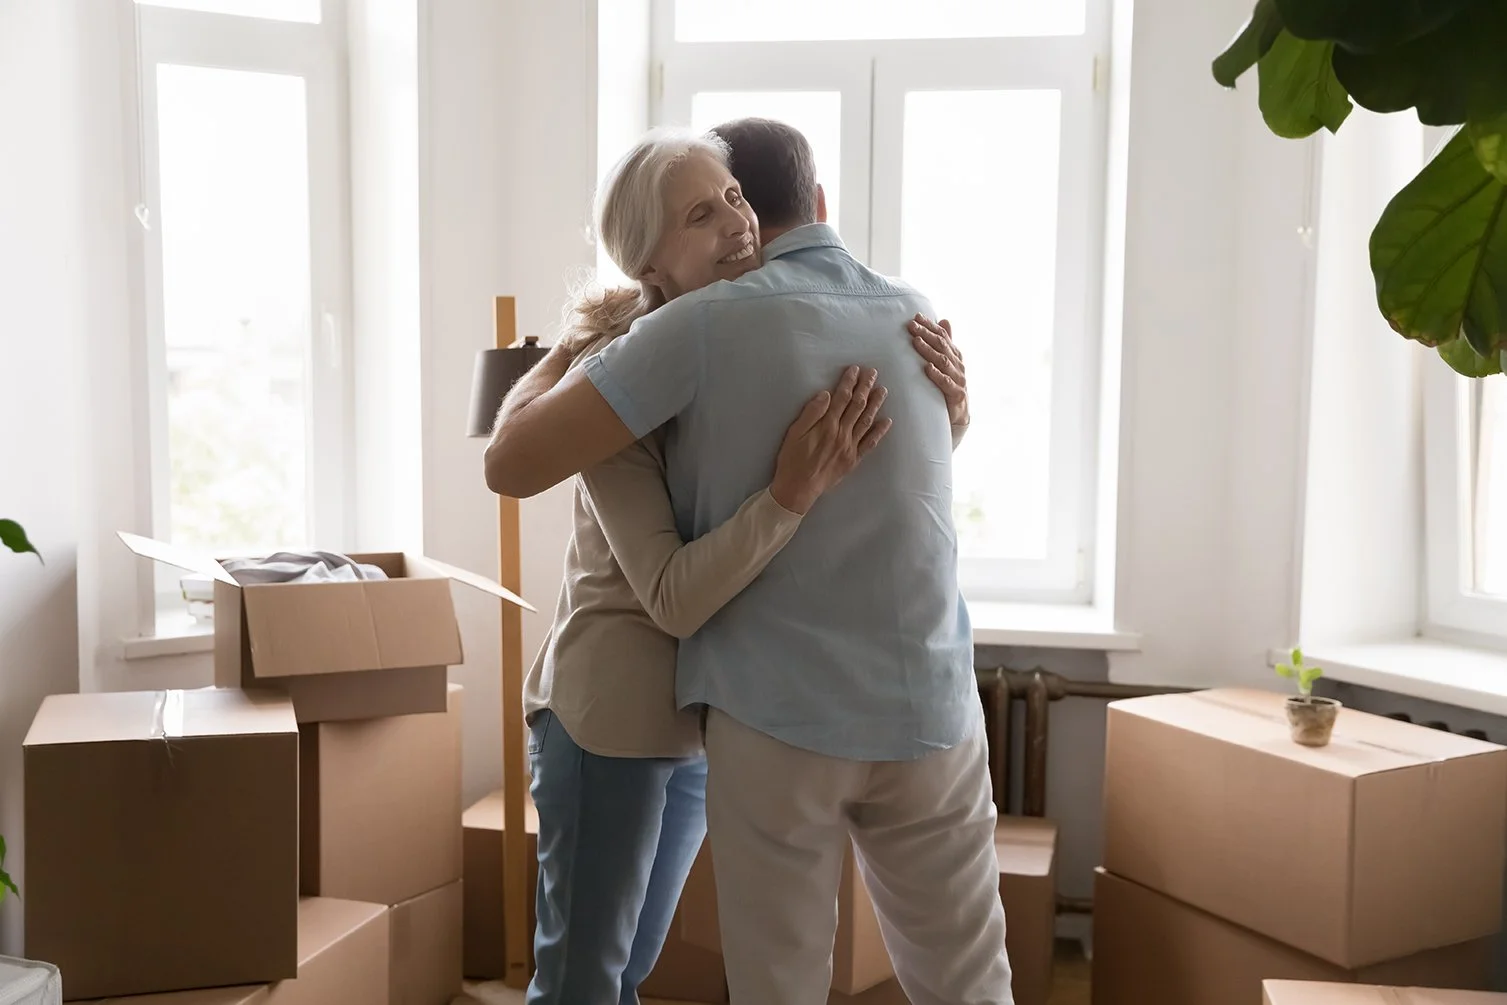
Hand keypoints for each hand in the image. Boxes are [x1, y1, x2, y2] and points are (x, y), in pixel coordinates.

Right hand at [770, 366, 891, 514]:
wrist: (798, 489)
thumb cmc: (792, 460)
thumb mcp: (794, 433)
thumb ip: (811, 413)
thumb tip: (826, 394)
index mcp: (827, 425)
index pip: (841, 398)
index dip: (849, 382)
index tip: (855, 370)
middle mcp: (842, 434)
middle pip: (857, 406)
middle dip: (865, 387)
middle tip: (873, 373)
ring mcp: (850, 447)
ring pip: (866, 421)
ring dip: (875, 404)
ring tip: (882, 390)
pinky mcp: (853, 459)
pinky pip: (870, 444)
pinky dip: (879, 432)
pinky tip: (887, 421)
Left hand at [909, 315, 967, 428]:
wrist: (959, 415)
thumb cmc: (949, 387)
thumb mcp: (947, 364)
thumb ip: (946, 343)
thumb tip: (945, 320)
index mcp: (955, 355)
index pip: (943, 336)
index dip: (930, 326)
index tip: (916, 317)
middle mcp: (958, 365)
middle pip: (942, 346)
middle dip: (926, 334)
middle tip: (911, 326)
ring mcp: (959, 379)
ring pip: (943, 362)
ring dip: (928, 351)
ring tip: (916, 342)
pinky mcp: (957, 395)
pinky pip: (946, 383)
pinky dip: (937, 375)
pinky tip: (927, 368)